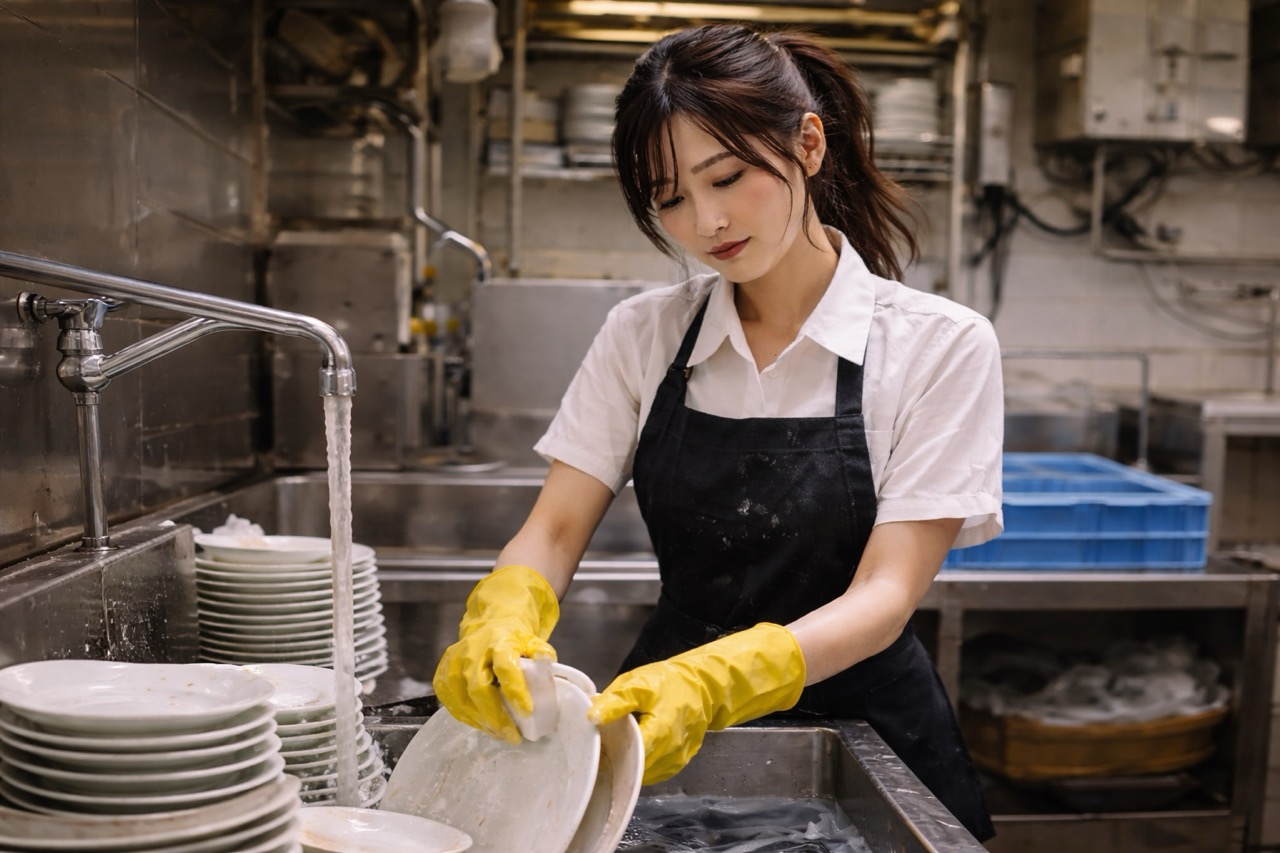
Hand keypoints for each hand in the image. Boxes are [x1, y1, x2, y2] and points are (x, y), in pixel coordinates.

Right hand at [432, 565, 559, 743]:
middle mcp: (472, 652)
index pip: (505, 667)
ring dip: (482, 722)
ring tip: (500, 734)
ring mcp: (453, 664)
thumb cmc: (512, 640)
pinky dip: (467, 718)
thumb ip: (540, 650)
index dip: (515, 691)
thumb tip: (547, 659)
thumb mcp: (530, 640)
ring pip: (463, 700)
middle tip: (513, 736)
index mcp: (498, 642)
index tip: (527, 712)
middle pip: (479, 689)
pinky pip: (452, 703)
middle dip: (496, 717)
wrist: (487, 627)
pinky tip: (483, 726)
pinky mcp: (442, 675)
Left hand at [588, 623, 805, 783]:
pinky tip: (635, 748)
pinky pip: (653, 772)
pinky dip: (641, 763)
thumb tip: (593, 717)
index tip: (598, 740)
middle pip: (634, 768)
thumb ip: (615, 701)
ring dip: (629, 761)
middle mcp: (672, 752)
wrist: (702, 686)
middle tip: (606, 739)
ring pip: (643, 774)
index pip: (629, 755)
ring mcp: (677, 761)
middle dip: (617, 756)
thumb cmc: (670, 683)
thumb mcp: (638, 683)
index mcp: (661, 731)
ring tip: (621, 741)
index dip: (609, 750)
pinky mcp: (678, 764)